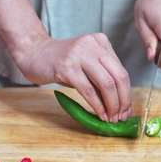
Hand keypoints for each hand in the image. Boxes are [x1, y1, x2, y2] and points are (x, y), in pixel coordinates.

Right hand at [15, 33, 131, 122]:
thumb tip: (119, 104)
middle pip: (119, 77)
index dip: (127, 93)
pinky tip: (100, 114)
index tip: (126, 110)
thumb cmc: (61, 62)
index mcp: (101, 42)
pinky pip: (88, 91)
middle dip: (123, 101)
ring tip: (111, 118)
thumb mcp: (86, 65)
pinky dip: (97, 106)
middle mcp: (93, 45)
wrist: (33, 53)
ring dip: (111, 105)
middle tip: (121, 116)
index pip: (121, 71)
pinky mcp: (67, 67)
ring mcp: (80, 55)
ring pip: (106, 84)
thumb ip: (102, 77)